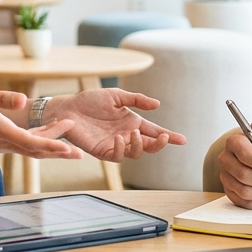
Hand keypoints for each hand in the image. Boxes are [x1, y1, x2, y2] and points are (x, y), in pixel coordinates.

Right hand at [0, 86, 82, 159]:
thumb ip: (2, 98)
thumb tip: (23, 100)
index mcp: (1, 132)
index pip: (32, 143)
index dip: (52, 146)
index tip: (69, 149)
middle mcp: (3, 143)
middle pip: (36, 150)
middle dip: (58, 152)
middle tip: (80, 154)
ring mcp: (1, 144)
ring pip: (31, 148)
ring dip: (51, 145)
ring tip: (70, 140)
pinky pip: (24, 144)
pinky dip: (39, 141)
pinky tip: (49, 132)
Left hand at [43, 88, 185, 161]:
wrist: (69, 108)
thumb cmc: (90, 100)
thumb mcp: (116, 95)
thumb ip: (137, 100)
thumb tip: (157, 105)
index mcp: (132, 122)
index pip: (154, 131)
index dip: (169, 136)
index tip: (182, 140)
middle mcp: (127, 135)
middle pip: (149, 146)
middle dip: (159, 143)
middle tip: (162, 137)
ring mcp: (116, 145)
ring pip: (136, 153)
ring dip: (140, 145)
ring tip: (134, 133)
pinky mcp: (103, 151)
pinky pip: (118, 156)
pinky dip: (122, 149)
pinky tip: (119, 139)